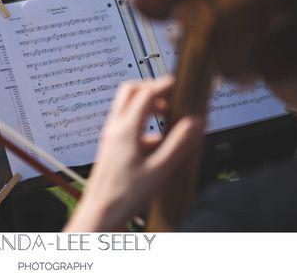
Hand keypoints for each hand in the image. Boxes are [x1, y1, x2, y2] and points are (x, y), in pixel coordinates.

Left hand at [65, 77, 204, 231]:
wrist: (99, 213)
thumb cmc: (126, 195)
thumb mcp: (160, 170)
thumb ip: (180, 144)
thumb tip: (197, 121)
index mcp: (126, 129)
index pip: (145, 93)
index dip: (164, 84)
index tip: (180, 84)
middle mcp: (115, 128)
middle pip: (130, 91)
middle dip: (151, 89)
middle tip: (171, 96)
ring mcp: (110, 136)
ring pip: (127, 107)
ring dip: (147, 107)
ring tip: (168, 119)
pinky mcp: (110, 145)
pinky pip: (126, 125)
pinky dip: (143, 125)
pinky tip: (158, 146)